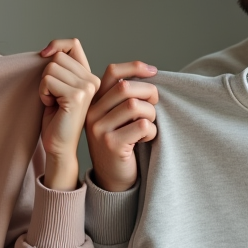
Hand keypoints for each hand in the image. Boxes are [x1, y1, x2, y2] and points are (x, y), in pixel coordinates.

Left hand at [38, 39, 100, 190]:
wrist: (59, 145)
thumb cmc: (56, 119)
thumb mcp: (58, 87)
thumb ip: (59, 68)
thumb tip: (48, 50)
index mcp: (89, 77)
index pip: (73, 44)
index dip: (56, 45)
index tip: (44, 55)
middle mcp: (92, 80)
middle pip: (57, 57)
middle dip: (46, 76)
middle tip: (52, 96)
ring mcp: (87, 88)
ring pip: (51, 68)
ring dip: (44, 87)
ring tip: (53, 102)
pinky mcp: (76, 96)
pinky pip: (48, 81)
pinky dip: (43, 94)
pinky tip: (52, 107)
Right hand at [85, 62, 158, 192]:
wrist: (113, 179)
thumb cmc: (122, 144)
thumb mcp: (119, 116)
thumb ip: (125, 97)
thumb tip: (149, 73)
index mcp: (94, 102)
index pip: (113, 72)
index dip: (136, 67)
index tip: (154, 72)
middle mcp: (92, 113)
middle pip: (126, 87)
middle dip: (149, 94)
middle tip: (154, 107)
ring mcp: (99, 129)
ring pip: (134, 106)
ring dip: (151, 114)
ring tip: (149, 125)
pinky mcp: (111, 144)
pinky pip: (142, 126)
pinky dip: (151, 131)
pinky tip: (146, 139)